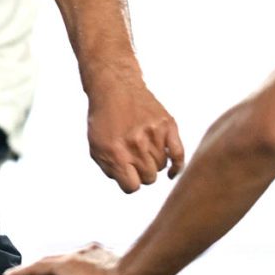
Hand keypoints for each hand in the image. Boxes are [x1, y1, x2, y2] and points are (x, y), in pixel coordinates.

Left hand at [85, 71, 184, 192]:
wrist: (116, 87)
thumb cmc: (104, 120)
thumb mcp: (96, 147)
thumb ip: (111, 170)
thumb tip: (131, 185)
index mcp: (115, 153)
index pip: (132, 186)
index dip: (130, 183)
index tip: (128, 175)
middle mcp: (136, 145)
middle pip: (149, 178)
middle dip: (141, 173)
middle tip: (135, 160)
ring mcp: (154, 134)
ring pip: (162, 167)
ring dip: (154, 163)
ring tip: (144, 150)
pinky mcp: (167, 125)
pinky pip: (178, 154)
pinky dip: (177, 166)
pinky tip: (172, 172)